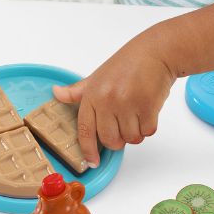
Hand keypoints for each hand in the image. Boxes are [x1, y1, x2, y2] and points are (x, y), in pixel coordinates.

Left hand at [52, 31, 176, 167]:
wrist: (156, 52)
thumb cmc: (128, 63)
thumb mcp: (98, 76)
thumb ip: (78, 91)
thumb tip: (56, 93)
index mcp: (92, 94)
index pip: (85, 130)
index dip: (88, 150)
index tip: (92, 161)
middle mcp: (108, 100)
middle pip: (109, 140)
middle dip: (117, 139)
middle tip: (123, 124)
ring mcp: (127, 104)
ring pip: (130, 138)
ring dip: (135, 132)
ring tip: (136, 113)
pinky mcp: (147, 107)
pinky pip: (147, 132)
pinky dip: (149, 126)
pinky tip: (147, 110)